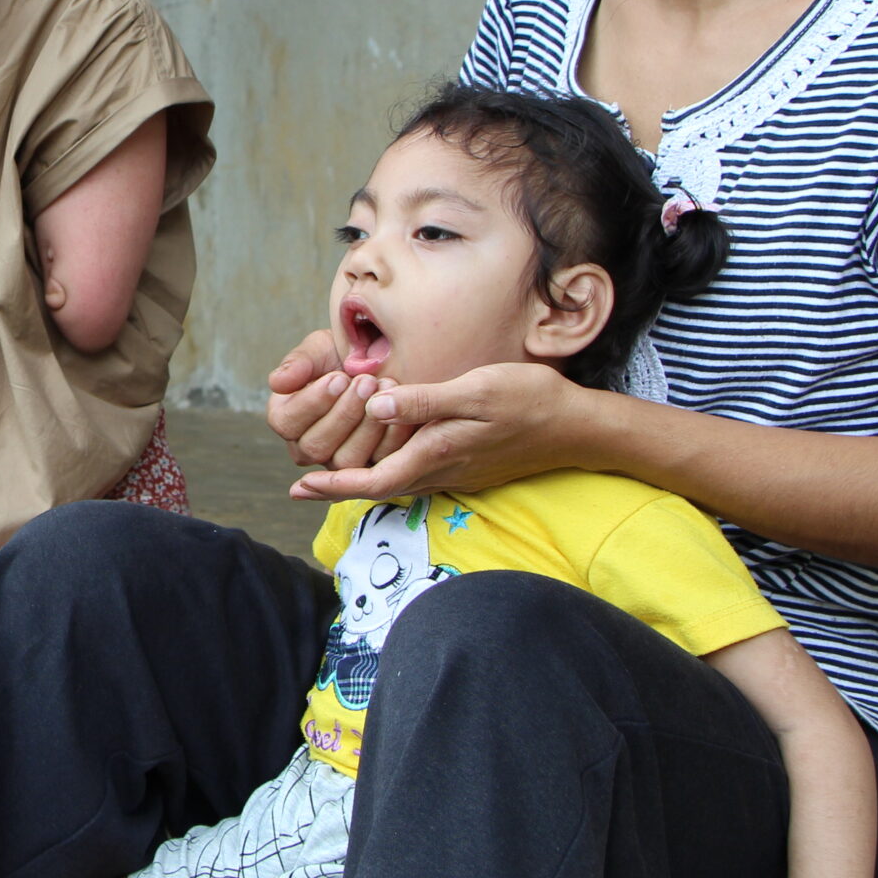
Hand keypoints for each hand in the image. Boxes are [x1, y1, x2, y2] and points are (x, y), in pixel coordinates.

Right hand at [266, 332, 404, 471]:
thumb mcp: (320, 349)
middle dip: (343, 414)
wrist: (382, 364)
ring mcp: (337, 461)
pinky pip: (378, 466)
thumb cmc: (344, 355)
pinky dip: (391, 438)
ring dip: (366, 427)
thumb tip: (276, 383)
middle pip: (315, 447)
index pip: (287, 422)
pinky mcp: (369, 469)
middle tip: (366, 382)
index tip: (338, 379)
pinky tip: (402, 411)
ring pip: (344, 461)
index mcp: (286, 419)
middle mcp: (306, 447)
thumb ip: (299, 362)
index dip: (313, 403)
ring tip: (383, 391)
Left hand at [285, 361, 592, 502]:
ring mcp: (459, 472)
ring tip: (332, 472)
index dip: (335, 486)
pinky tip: (386, 456)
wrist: (578, 428)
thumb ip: (425, 401)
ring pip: (401, 482)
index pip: (375, 479)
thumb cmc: (529, 400)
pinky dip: (393, 468)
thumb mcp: (475, 390)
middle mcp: (444, 471)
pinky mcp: (471, 467)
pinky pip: (421, 474)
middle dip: (340, 486)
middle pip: (381, 487)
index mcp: (439, 452)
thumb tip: (376, 405)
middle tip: (302, 485)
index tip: (300, 486)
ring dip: (365, 478)